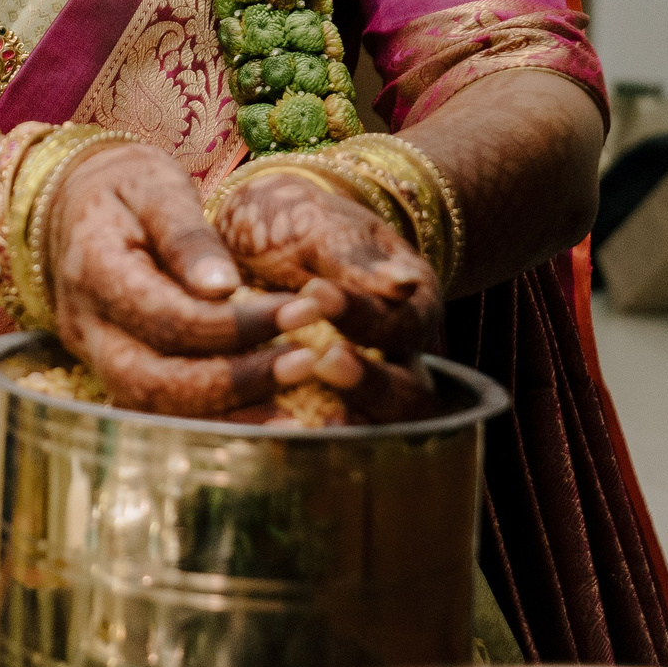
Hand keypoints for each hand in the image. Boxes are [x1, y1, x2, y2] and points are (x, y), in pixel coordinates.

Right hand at [43, 140, 308, 418]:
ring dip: (227, 414)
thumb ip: (187, 235)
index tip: (302, 312)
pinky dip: (213, 421)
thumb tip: (223, 287)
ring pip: (154, 410)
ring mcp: (93, 355)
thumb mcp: (157, 187)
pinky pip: (159, 412)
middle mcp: (86, 325)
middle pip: (152, 382)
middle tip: (303, 363)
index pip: (166, 317)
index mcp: (94, 268)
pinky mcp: (111, 372)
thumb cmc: (126, 187)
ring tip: (294, 405)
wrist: (74, 205)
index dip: (235, 325)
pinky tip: (266, 416)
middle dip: (234, 383)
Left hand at [210, 171, 441, 422]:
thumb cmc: (296, 222)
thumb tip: (403, 284)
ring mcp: (361, 390)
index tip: (316, 293)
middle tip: (326, 361)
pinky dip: (303, 443)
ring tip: (310, 418)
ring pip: (380, 429)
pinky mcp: (316, 411)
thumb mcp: (322, 227)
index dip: (364, 317)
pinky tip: (275, 438)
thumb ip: (355, 258)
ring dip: (347, 425)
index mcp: (408, 305)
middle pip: (411, 396)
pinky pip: (324, 439)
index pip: (403, 326)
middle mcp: (397, 356)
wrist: (256, 234)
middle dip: (372, 385)